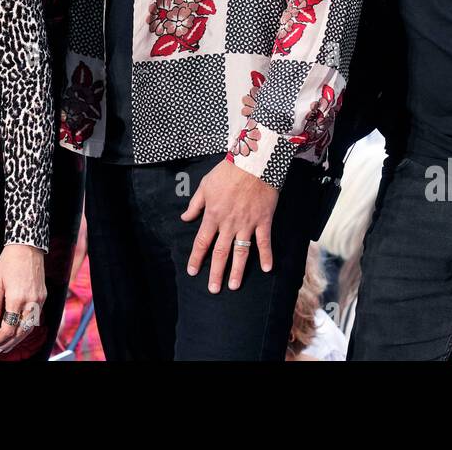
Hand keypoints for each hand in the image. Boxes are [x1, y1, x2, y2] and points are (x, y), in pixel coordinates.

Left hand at [0, 243, 45, 355]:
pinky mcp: (43, 296)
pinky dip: (26, 328)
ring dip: (18, 339)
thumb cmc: (9, 262)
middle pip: (21, 332)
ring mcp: (39, 300)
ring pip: (30, 328)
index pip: (8, 328)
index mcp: (17, 298)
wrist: (27, 246)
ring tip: (6, 346)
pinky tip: (17, 331)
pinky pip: (35, 318)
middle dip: (8, 344)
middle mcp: (31, 302)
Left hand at [181, 159, 278, 292]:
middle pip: (220, 253)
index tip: (192, 271)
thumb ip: (195, 204)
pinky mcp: (263, 221)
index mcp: (213, 215)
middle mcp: (229, 224)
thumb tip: (185, 218)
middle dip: (216, 273)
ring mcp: (247, 224)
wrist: (253, 163)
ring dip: (237, 271)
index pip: (201, 242)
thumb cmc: (228, 172)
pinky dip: (266, 255)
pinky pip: (264, 241)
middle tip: (213, 289)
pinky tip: (267, 269)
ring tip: (233, 286)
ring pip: (241, 252)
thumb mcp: (205, 185)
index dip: (196, 258)